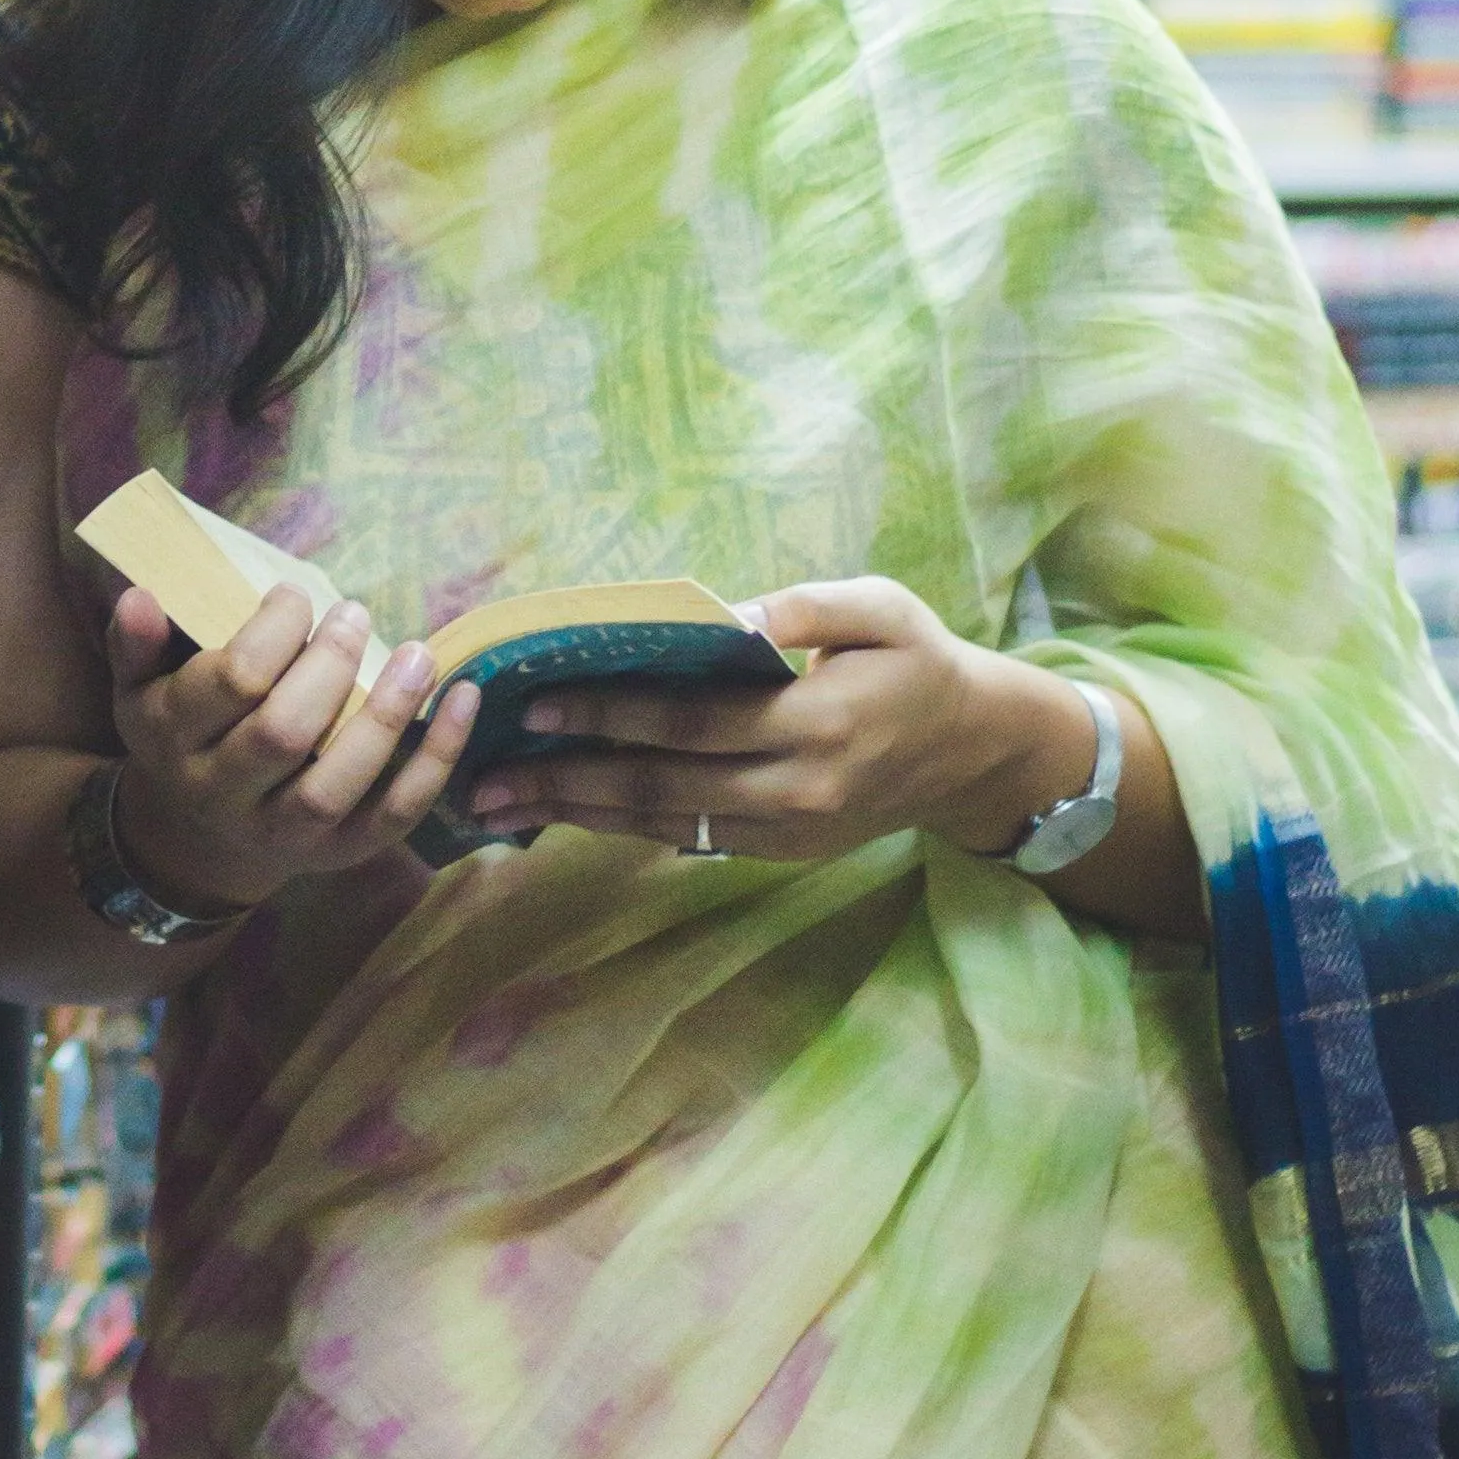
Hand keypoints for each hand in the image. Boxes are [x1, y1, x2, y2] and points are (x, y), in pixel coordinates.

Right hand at [104, 584, 483, 919]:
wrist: (198, 840)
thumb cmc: (183, 736)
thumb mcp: (142, 690)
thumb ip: (137, 643)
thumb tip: (143, 595)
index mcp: (174, 741)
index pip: (231, 683)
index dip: (274, 631)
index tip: (298, 596)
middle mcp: (224, 794)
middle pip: (283, 734)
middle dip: (329, 667)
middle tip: (355, 614)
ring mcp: (285, 832)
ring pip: (336, 785)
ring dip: (386, 716)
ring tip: (421, 655)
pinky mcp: (341, 851)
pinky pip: (395, 813)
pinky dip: (437, 759)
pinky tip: (464, 700)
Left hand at [464, 578, 1101, 866]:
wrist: (973, 751)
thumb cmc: (920, 661)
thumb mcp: (883, 610)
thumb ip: (810, 608)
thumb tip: (730, 616)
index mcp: (815, 724)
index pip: (691, 723)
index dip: (611, 715)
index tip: (540, 703)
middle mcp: (794, 790)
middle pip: (662, 788)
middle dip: (568, 780)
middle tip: (485, 772)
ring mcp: (785, 830)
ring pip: (666, 825)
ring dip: (579, 816)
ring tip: (500, 806)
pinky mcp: (780, 850)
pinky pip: (689, 840)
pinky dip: (624, 827)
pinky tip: (568, 813)